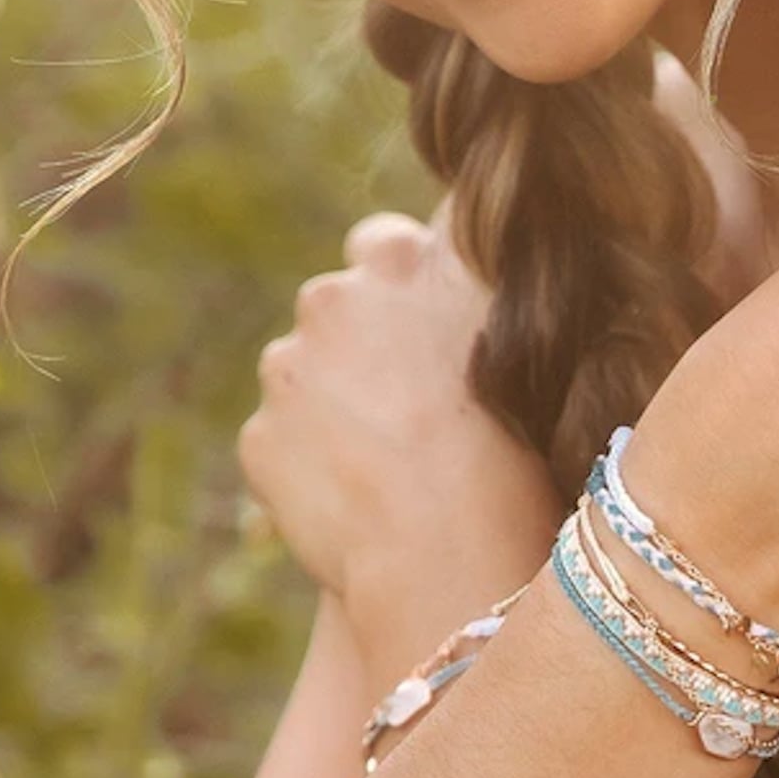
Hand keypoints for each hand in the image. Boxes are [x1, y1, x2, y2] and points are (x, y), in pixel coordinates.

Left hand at [236, 211, 561, 603]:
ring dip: (333, 400)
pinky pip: (283, 438)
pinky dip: (311, 460)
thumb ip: (474, 274)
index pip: (386, 240)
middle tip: (414, 402)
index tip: (427, 325)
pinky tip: (361, 494)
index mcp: (400, 257)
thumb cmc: (514, 435)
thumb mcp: (519, 327)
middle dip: (363, 341)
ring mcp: (288, 366)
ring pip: (303, 372)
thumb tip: (468, 234)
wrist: (449, 543)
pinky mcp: (260, 434)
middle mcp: (333, 295)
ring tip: (390, 457)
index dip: (406, 284)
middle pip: (337, 304)